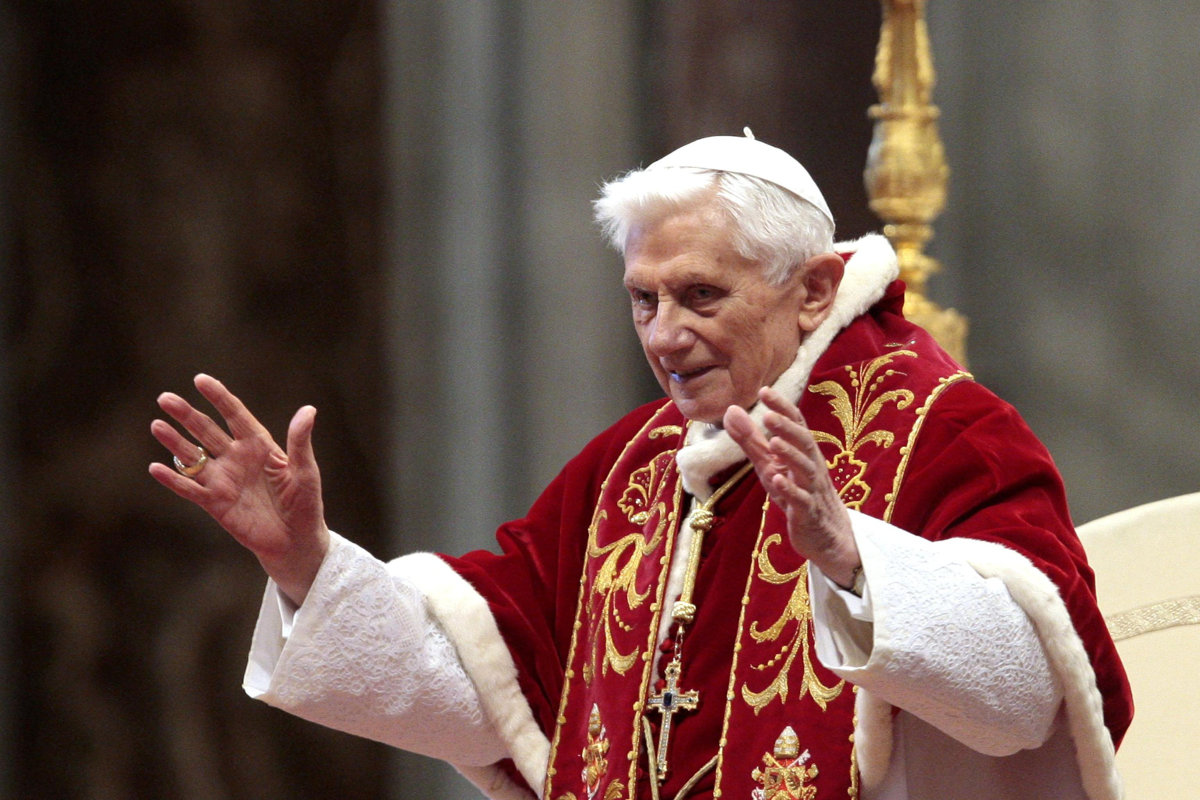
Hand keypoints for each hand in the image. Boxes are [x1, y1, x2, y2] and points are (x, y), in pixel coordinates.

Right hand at [149, 374, 328, 604]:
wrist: (295, 541)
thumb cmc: (304, 503)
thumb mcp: (305, 471)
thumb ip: (300, 442)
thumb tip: (308, 410)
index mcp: (260, 445)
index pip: (235, 415)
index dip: (219, 397)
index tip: (200, 380)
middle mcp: (237, 458)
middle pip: (207, 431)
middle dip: (187, 415)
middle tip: (165, 398)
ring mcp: (224, 480)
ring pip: (193, 457)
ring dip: (175, 442)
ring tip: (156, 425)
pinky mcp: (215, 503)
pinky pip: (190, 489)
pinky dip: (173, 479)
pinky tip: (156, 467)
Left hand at [724, 386, 859, 586]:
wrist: (826, 535)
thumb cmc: (795, 492)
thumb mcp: (770, 464)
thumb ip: (751, 439)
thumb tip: (731, 410)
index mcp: (802, 452)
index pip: (795, 424)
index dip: (782, 407)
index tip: (764, 390)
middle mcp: (811, 466)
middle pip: (804, 442)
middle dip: (787, 428)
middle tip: (769, 414)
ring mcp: (812, 490)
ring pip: (805, 469)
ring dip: (790, 455)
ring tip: (772, 442)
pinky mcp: (808, 513)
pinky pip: (801, 500)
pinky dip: (790, 490)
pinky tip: (776, 480)